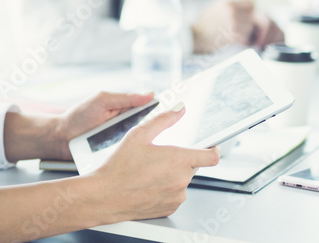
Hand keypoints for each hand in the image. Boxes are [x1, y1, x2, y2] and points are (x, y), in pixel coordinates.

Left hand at [46, 91, 155, 160]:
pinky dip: (133, 155)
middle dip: (152, 130)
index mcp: (124, 109)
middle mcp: (125, 125)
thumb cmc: (79, 116)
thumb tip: (150, 95)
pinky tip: (139, 158)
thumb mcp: (102, 101)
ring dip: (143, 144)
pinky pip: (127, 155)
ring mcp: (120, 141)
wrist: (61, 139)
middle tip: (162, 132)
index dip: (160, 111)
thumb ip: (125, 98)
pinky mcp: (115, 155)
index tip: (172, 112)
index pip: (147, 109)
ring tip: (153, 147)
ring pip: (138, 142)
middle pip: (145, 128)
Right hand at [91, 105, 219, 221]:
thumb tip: (179, 109)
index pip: (212, 157)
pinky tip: (149, 185)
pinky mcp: (170, 209)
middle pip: (193, 166)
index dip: (213, 150)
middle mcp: (181, 180)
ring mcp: (177, 197)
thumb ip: (163, 120)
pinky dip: (166, 189)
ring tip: (149, 172)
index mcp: (179, 160)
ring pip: (183, 181)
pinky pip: (175, 195)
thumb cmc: (119, 167)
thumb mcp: (139, 135)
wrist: (105, 196)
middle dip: (181, 160)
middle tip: (159, 158)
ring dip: (173, 175)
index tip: (211, 147)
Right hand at [193, 0, 283, 52]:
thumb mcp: (215, 8)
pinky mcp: (233, 35)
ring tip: (237, 37)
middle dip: (252, 24)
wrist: (194, 38)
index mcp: (228, 3)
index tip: (248, 19)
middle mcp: (232, 11)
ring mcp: (233, 22)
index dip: (251, 12)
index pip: (251, 3)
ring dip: (247, 34)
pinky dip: (243, 42)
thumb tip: (248, 7)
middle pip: (254, 16)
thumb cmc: (203, 25)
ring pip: (251, 28)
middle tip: (248, 31)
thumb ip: (230, 7)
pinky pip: (246, 38)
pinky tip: (234, 42)